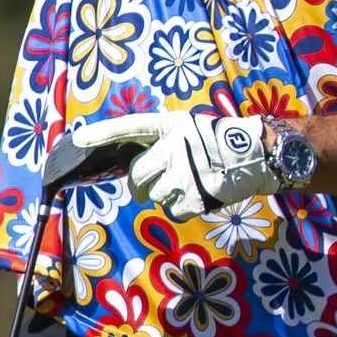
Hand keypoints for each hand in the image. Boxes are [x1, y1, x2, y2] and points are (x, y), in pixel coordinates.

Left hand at [69, 111, 277, 219]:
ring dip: (166, 195)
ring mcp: (184, 174)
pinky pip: (172, 210)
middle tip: (152, 185)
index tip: (79, 138)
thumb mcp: (189, 130)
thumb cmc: (219, 142)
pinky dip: (181, 208)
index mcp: (171, 126)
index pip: (130, 127)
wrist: (257, 156)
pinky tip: (197, 196)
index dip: (103, 133)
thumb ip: (162, 142)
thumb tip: (136, 168)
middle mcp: (175, 147)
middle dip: (142, 184)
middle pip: (138, 174)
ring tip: (188, 186)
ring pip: (154, 195)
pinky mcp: (194, 197)